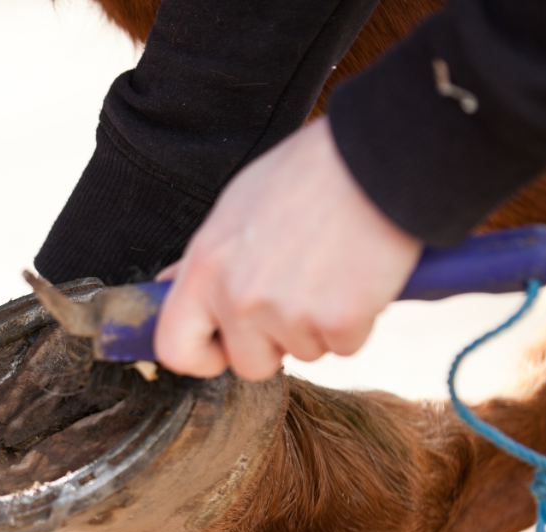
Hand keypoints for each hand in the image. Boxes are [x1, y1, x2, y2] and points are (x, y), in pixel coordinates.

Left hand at [154, 117, 422, 380]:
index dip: (202, 356)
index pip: (175, 348)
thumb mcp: (235, 207)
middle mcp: (238, 298)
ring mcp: (287, 313)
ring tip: (333, 269)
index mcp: (205, 269)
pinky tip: (360, 276)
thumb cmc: (307, 174)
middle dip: (276, 343)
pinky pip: (346, 346)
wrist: (377, 155)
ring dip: (320, 324)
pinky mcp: (339, 321)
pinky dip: (359, 320)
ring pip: (304, 352)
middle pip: (249, 363)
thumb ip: (207, 260)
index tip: (224, 347)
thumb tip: (169, 283)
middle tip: (299, 297)